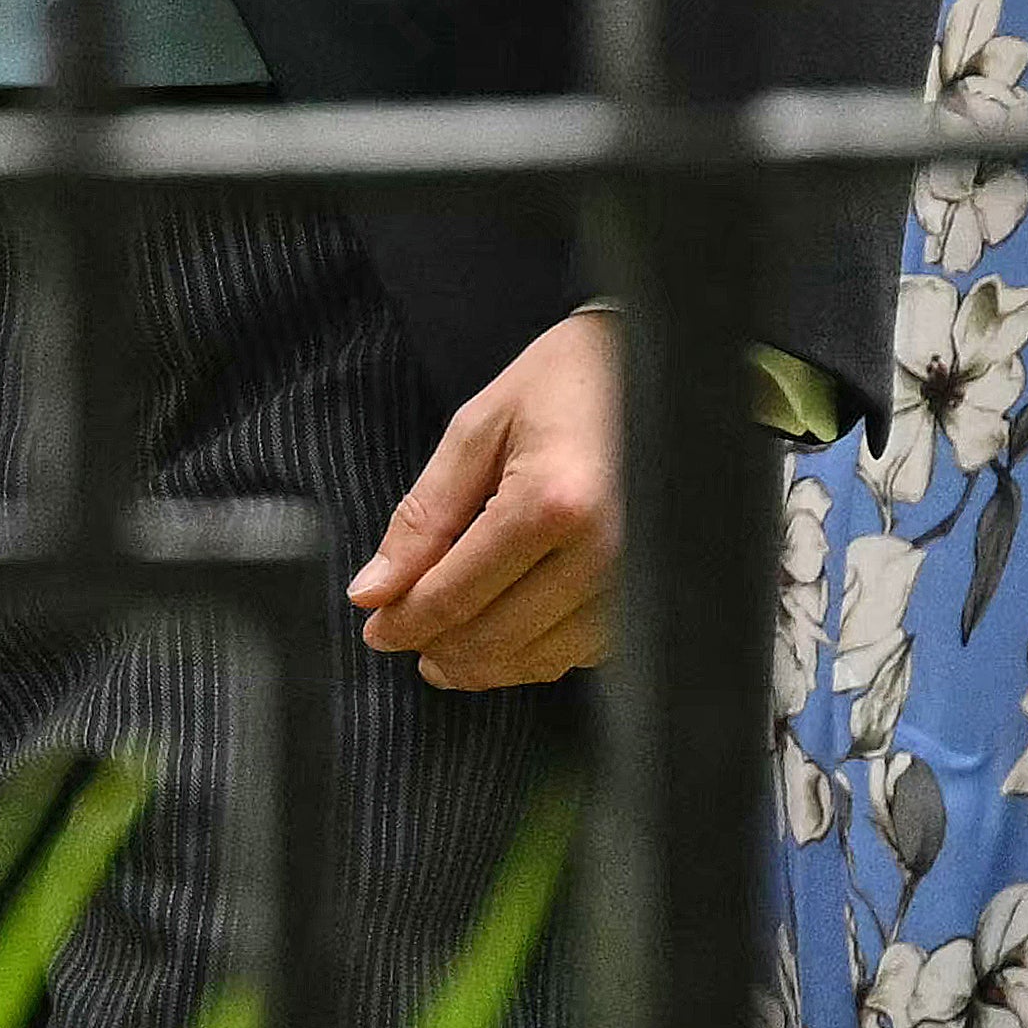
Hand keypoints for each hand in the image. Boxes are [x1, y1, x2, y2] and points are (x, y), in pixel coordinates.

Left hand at [348, 308, 617, 690]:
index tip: (375, 630)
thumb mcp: (479, 429)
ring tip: (445, 649)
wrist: (654, 364)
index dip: (405, 622)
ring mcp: (635, 581)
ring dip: (483, 663)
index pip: (456, 593)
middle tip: (403, 637)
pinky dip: (533, 655)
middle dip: (438, 648)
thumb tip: (374, 592)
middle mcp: (603, 552)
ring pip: (538, 658)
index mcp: (553, 502)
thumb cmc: (565, 383)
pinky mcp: (650, 595)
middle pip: (495, 638)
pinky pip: (580, 653)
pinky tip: (506, 635)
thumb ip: (424, 515)